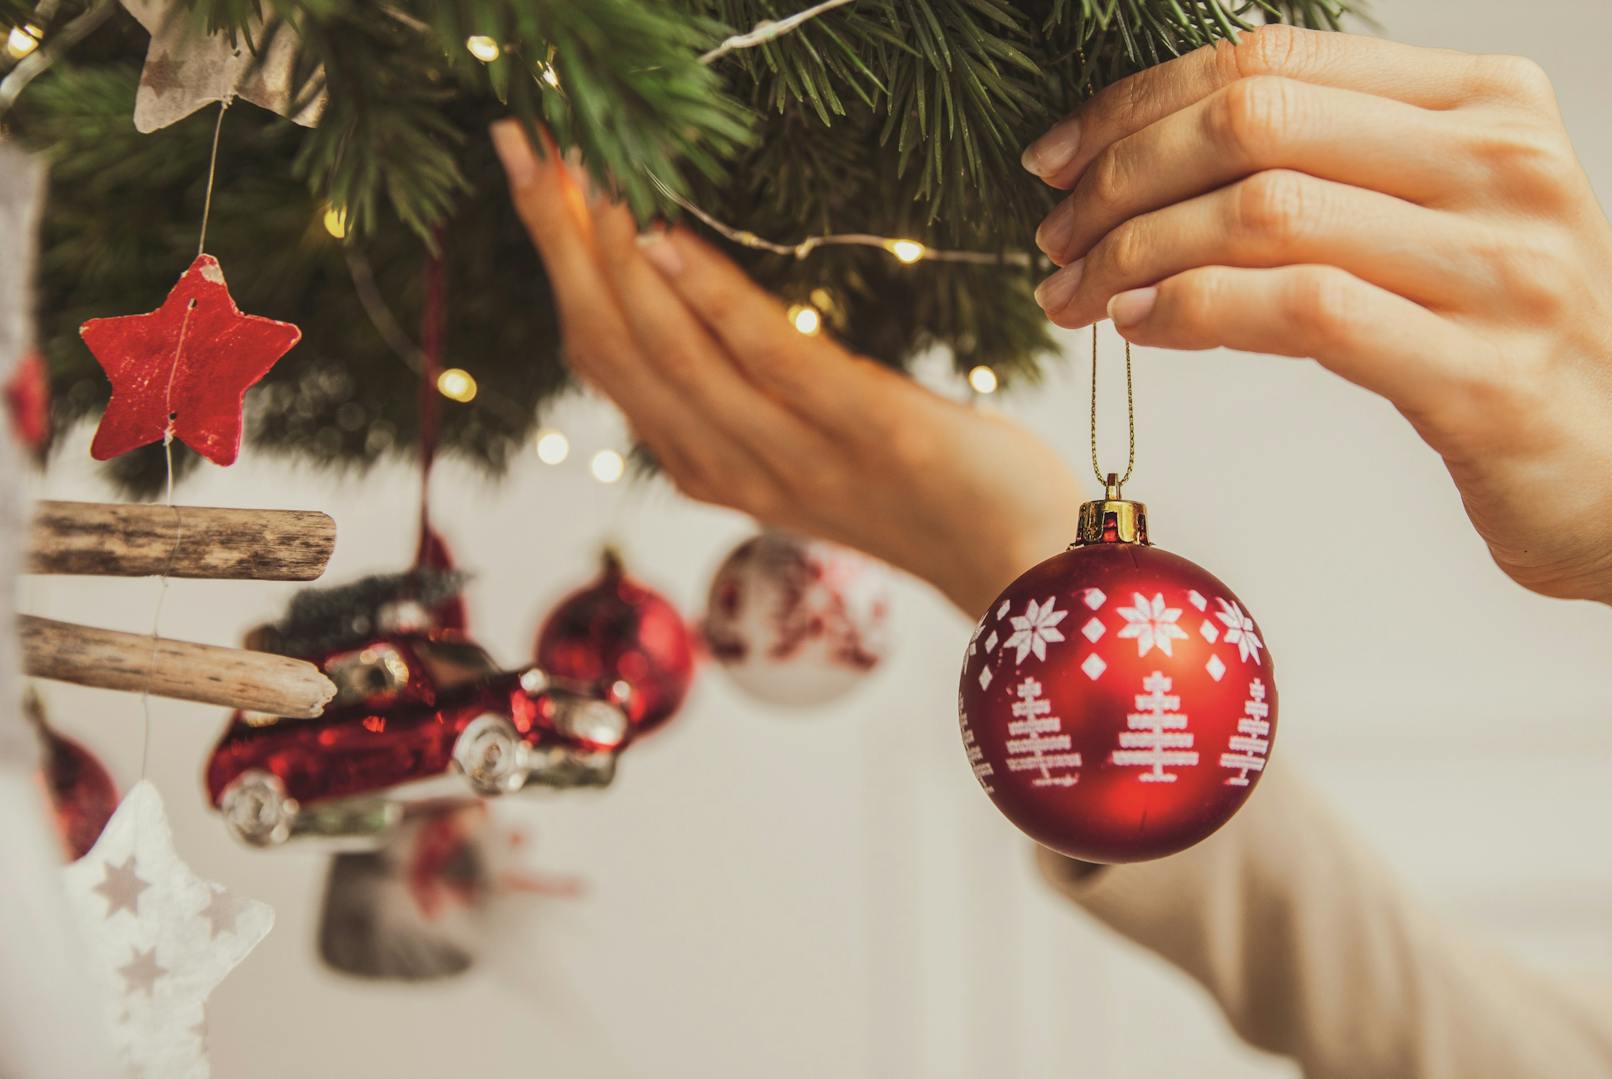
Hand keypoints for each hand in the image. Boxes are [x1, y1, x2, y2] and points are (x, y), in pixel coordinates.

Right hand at [492, 123, 1080, 615]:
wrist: (1028, 568)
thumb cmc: (930, 492)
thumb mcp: (817, 445)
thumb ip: (749, 396)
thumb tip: (695, 309)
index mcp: (714, 465)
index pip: (607, 361)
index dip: (557, 267)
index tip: (530, 179)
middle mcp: (734, 468)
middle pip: (615, 349)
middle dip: (558, 243)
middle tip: (522, 144)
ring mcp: (797, 458)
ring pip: (672, 355)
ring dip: (612, 259)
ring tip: (577, 176)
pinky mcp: (872, 434)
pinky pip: (771, 361)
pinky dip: (709, 299)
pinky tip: (666, 239)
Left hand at [1025, 26, 1611, 600]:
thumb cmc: (1531, 351)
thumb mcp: (1459, 220)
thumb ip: (1346, 170)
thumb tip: (1166, 159)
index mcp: (1492, 101)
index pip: (1274, 60)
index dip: (1139, 101)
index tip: (1059, 158)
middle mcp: (1505, 163)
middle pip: (1252, 121)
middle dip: (1120, 175)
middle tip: (1055, 237)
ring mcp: (1504, 267)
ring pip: (1263, 211)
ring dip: (1136, 252)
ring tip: (1078, 294)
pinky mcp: (1486, 375)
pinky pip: (1304, 312)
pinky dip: (1197, 312)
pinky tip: (1143, 328)